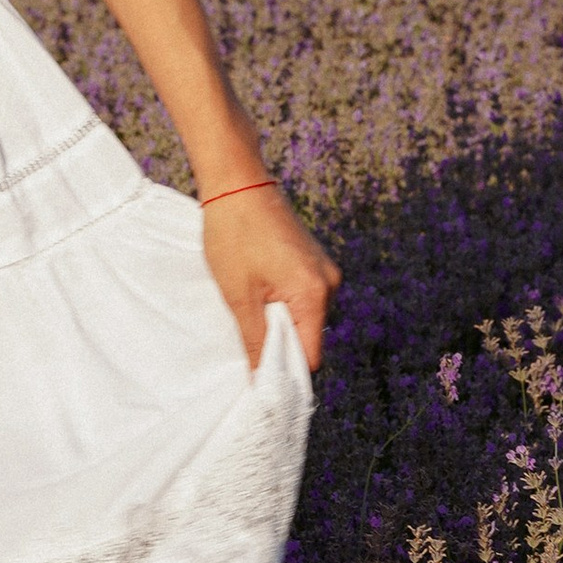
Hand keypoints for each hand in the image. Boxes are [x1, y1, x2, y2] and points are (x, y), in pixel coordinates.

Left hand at [201, 184, 338, 376]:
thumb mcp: (239, 296)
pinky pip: (302, 297)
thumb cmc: (234, 234)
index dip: (284, 372)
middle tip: (246, 337)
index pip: (310, 357)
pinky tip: (257, 289)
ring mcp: (323, 270)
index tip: (258, 378)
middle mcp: (329, 283)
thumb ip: (255, 341)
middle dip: (279, 344)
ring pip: (304, 318)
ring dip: (278, 321)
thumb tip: (261, 380)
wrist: (237, 181)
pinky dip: (281, 302)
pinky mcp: (313, 261)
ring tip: (248, 303)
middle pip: (309, 338)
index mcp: (315, 293)